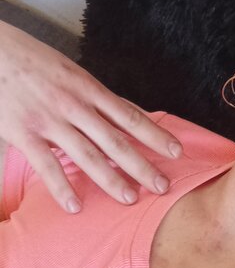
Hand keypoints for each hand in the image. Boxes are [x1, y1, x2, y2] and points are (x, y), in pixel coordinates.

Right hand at [0, 20, 182, 211]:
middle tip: (162, 186)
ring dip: (111, 179)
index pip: (129, 116)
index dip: (155, 134)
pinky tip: (75, 206)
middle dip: (142, 165)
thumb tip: (126, 115)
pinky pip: (47, 165)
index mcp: (88, 88)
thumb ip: (95, 97)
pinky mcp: (24, 133)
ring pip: (87, 155)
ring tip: (130, 198)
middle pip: (116, 140)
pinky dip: (62, 188)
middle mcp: (74, 105)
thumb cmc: (33, 61)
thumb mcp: (71, 72)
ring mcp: (49, 120)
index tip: (177, 151)